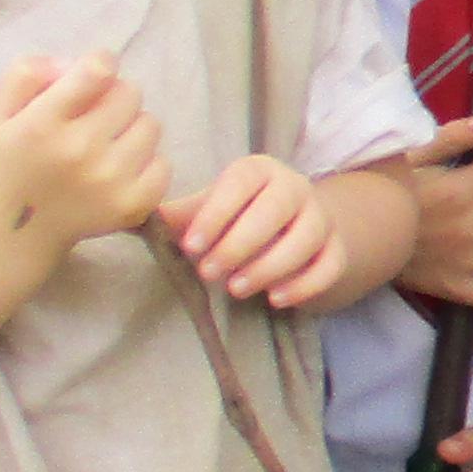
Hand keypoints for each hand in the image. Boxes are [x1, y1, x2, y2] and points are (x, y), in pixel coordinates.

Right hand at [0, 52, 162, 249]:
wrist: (17, 229)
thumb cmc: (12, 161)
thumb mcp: (0, 111)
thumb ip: (28, 74)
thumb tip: (72, 64)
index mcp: (42, 125)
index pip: (98, 71)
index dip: (101, 63)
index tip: (94, 74)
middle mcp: (78, 152)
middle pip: (130, 93)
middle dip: (115, 97)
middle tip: (97, 115)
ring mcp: (109, 181)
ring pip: (150, 125)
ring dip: (132, 128)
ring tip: (108, 142)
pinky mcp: (132, 205)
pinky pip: (163, 163)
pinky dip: (146, 163)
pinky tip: (119, 169)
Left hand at [165, 151, 343, 305]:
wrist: (293, 227)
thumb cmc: (238, 217)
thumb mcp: (210, 210)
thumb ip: (180, 215)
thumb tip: (135, 220)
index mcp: (259, 171)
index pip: (241, 183)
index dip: (216, 214)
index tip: (190, 246)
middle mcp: (295, 187)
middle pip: (274, 210)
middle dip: (239, 244)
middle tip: (209, 273)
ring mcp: (320, 217)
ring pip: (305, 238)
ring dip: (269, 266)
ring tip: (236, 289)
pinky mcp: (337, 249)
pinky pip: (329, 265)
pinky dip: (304, 285)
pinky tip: (275, 300)